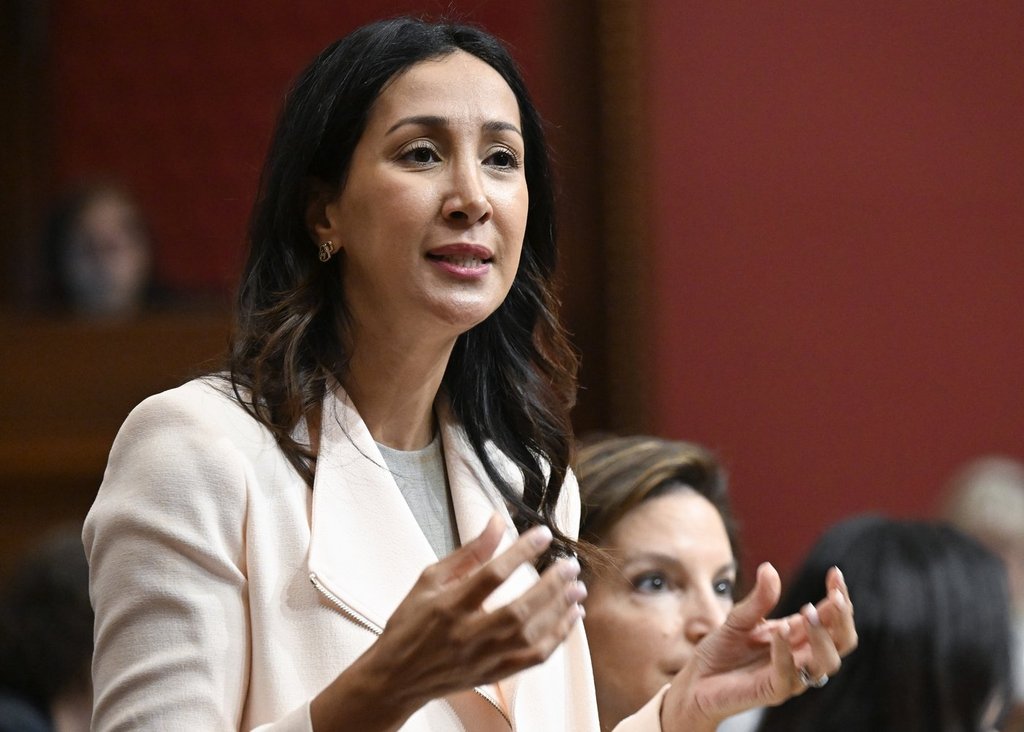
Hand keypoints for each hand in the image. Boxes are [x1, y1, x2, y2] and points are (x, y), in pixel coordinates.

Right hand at [311, 513, 584, 729]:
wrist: (396, 677)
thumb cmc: (411, 623)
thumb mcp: (430, 579)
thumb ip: (468, 552)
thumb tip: (497, 521)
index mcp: (448, 606)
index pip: (491, 575)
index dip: (520, 552)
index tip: (543, 534)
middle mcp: (467, 634)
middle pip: (518, 609)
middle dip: (550, 585)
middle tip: (570, 565)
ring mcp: (482, 658)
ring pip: (531, 636)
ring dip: (558, 611)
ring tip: (577, 588)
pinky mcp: (493, 674)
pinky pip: (533, 659)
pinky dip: (556, 639)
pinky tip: (570, 619)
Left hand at [661, 563, 856, 730]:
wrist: (696, 681)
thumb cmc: (721, 651)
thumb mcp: (738, 618)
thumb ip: (758, 599)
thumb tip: (769, 568)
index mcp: (797, 635)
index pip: (832, 618)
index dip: (839, 597)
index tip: (835, 574)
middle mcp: (800, 656)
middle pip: (842, 642)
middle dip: (843, 619)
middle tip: (836, 598)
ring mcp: (790, 676)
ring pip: (826, 663)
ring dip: (822, 637)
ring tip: (808, 611)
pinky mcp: (772, 692)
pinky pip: (788, 676)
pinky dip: (786, 653)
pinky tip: (779, 632)